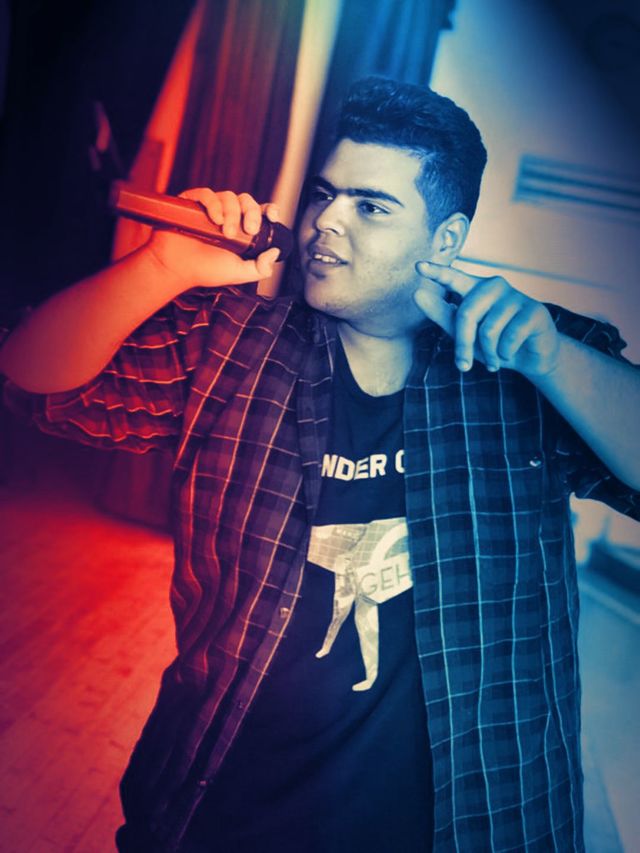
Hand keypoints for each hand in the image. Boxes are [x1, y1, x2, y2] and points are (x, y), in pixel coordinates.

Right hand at [147, 188, 280, 288]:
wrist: (177, 270)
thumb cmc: (206, 271)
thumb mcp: (239, 273)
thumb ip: (260, 268)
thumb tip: (275, 251)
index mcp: (241, 229)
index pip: (260, 211)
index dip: (269, 210)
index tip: (273, 217)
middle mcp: (228, 215)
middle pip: (247, 201)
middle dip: (251, 213)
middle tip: (248, 230)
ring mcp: (210, 208)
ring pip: (229, 196)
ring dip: (231, 213)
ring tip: (225, 233)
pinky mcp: (192, 203)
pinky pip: (207, 193)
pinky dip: (214, 204)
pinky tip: (215, 219)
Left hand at [414, 261, 559, 378]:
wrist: (530, 357)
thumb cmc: (493, 342)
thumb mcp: (464, 332)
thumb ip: (441, 314)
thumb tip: (416, 293)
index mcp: (475, 288)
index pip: (453, 278)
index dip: (436, 273)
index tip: (418, 266)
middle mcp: (494, 286)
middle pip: (466, 314)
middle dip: (463, 345)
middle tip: (464, 366)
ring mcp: (516, 296)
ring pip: (488, 330)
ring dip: (488, 354)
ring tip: (494, 360)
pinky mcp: (534, 311)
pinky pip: (510, 337)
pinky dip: (505, 353)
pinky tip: (509, 354)